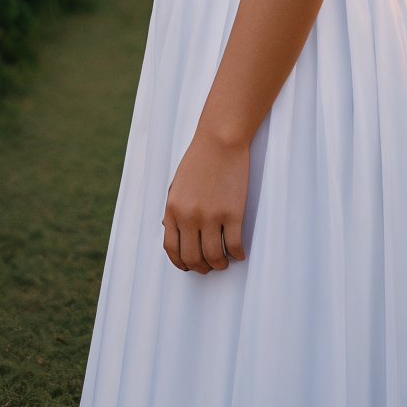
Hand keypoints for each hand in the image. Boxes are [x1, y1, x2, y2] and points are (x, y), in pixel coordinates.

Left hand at [162, 126, 249, 273]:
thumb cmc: (200, 159)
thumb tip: (167, 229)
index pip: (172, 248)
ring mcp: (211, 216)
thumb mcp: (177, 184)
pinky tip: (239, 253)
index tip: (190, 266)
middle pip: (193, 258)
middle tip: (210, 267)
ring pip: (213, 256)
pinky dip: (237, 254)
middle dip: (201, 268)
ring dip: (219, 264)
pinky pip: (234, 245)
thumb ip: (172, 208)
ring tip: (224, 262)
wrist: (220, 139)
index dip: (181, 263)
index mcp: (173, 209)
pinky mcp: (232, 213)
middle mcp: (189, 217)